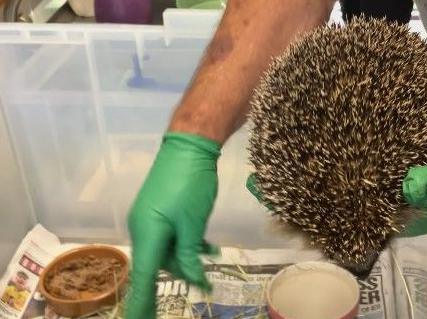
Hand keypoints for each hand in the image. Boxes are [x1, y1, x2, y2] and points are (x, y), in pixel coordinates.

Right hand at [126, 133, 220, 318]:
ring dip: (188, 257)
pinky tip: (207, 245)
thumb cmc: (190, 185)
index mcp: (147, 234)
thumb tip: (192, 278)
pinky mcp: (160, 210)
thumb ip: (189, 254)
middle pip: (159, 263)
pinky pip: (171, 235)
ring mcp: (150, 218)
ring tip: (212, 257)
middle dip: (182, 274)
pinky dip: (187, 242)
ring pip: (168, 249)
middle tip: (207, 286)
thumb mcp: (193, 223)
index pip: (144, 276)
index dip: (142, 302)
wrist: (188, 146)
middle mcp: (143, 228)